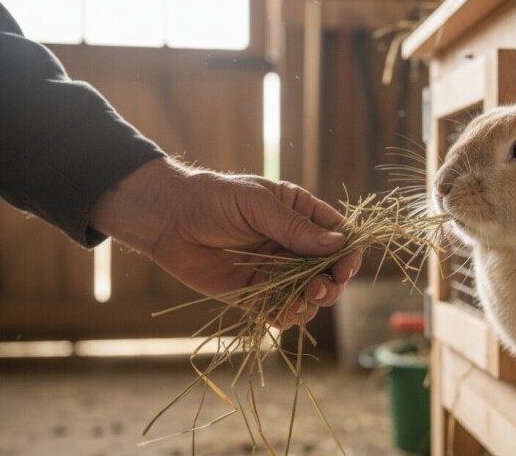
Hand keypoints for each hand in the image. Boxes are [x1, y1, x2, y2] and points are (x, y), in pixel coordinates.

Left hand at [90, 158, 362, 327]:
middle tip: (318, 288)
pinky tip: (282, 316)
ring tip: (301, 300)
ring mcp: (276, 270)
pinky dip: (288, 317)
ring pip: (309, 294)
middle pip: (329, 271)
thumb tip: (337, 244)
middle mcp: (293, 244)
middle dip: (331, 283)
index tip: (346, 267)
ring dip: (312, 302)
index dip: (347, 253)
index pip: (338, 235)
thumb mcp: (257, 204)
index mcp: (300, 214)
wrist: (168, 220)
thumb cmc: (213, 199)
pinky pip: (281, 310)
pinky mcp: (255, 294)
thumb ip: (295, 227)